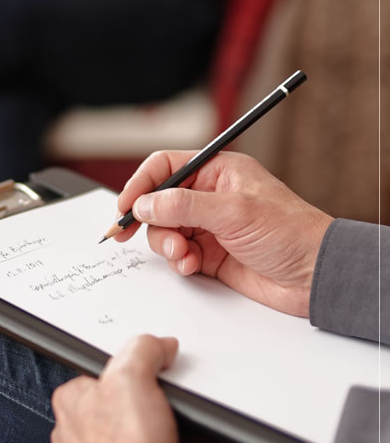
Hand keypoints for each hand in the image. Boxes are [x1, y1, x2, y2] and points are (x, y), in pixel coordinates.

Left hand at [51, 335, 228, 442]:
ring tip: (212, 430)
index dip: (137, 368)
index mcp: (75, 402)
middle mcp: (85, 436)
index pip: (106, 372)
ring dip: (188, 434)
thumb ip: (143, 350)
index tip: (161, 369)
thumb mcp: (132, 378)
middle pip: (135, 408)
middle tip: (191, 403)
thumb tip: (158, 345)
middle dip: (170, 406)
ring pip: (154, 440)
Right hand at [115, 150, 333, 316]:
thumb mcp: (233, 211)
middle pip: (158, 200)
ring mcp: (209, 226)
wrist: (317, 276)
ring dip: (166, 243)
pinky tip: (193, 265)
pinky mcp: (211, 254)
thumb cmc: (291, 232)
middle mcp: (210, 196)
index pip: (165, 167)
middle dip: (149, 219)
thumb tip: (145, 203)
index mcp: (217, 170)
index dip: (140, 184)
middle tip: (128, 232)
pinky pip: (178, 253)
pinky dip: (179, 261)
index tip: (124, 205)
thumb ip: (183, 205)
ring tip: (184, 254)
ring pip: (165, 230)